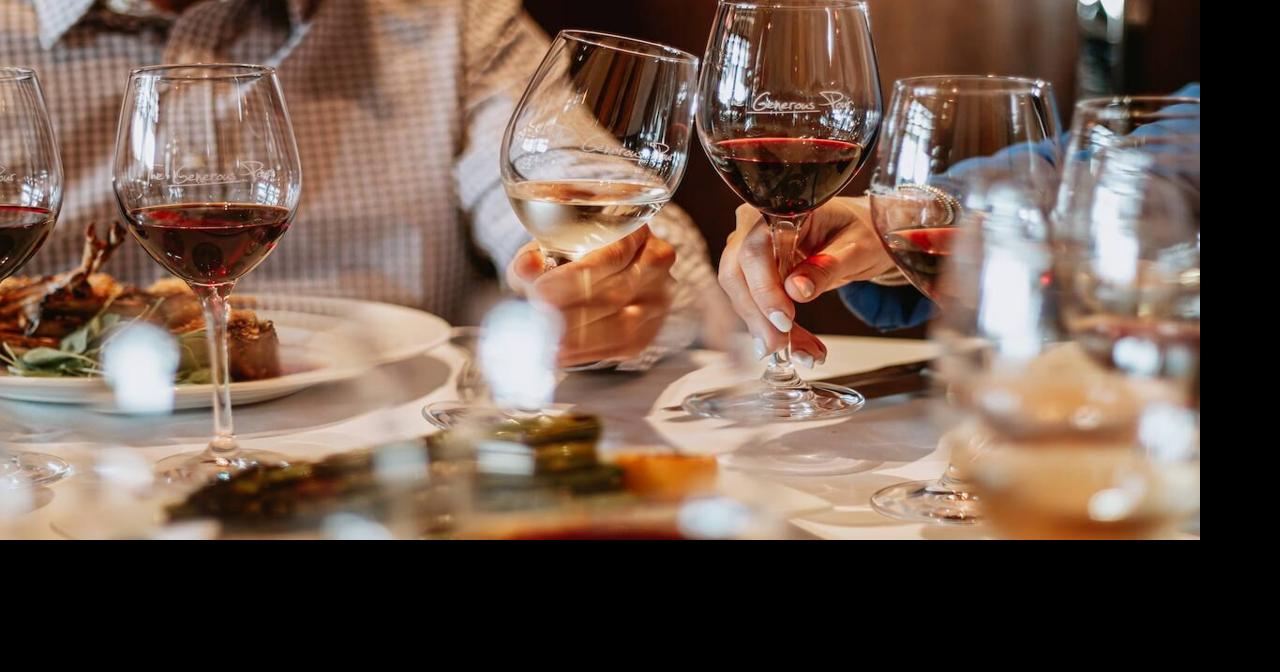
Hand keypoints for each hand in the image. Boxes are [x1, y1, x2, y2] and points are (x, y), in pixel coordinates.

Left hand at [507, 226, 675, 367]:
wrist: (591, 279)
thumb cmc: (570, 259)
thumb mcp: (546, 250)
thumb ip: (534, 257)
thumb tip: (527, 266)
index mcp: (634, 229)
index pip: (611, 255)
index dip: (574, 276)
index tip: (539, 291)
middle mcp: (655, 262)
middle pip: (615, 293)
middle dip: (571, 311)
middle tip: (537, 320)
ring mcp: (657, 298)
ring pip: (622, 324)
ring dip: (579, 337)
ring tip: (545, 340)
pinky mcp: (649, 329)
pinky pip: (623, 346)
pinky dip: (588, 353)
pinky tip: (560, 354)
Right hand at [718, 196, 895, 364]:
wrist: (861, 234)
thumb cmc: (861, 230)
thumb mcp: (856, 247)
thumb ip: (827, 266)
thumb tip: (796, 290)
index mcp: (779, 210)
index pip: (754, 250)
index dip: (764, 288)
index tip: (784, 321)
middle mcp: (754, 227)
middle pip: (737, 275)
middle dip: (758, 317)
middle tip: (783, 347)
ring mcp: (749, 251)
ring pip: (741, 295)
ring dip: (766, 329)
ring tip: (803, 353)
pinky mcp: (754, 275)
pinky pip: (753, 305)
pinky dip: (774, 330)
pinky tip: (798, 347)